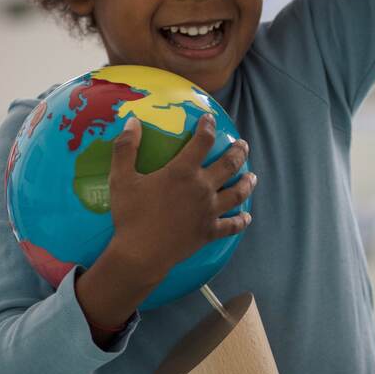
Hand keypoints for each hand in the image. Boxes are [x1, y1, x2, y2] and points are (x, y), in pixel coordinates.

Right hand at [107, 114, 256, 282]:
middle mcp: (202, 188)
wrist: (141, 254)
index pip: (202, 141)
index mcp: (183, 171)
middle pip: (229, 165)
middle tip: (242, 145)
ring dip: (247, 183)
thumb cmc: (130, 215)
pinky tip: (246, 217)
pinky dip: (241, 220)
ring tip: (252, 176)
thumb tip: (132, 122)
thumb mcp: (121, 178)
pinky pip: (232, 225)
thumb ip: (126, 148)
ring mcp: (209, 211)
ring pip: (237, 193)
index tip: (209, 120)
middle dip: (238, 152)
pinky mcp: (209, 232)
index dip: (207, 127)